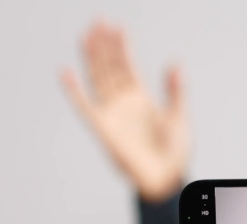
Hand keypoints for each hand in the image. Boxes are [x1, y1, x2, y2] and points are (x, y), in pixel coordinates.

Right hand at [61, 21, 189, 202]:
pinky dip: (74, 90)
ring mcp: (112, 113)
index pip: (128, 67)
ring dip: (92, 58)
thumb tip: (175, 63)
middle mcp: (124, 102)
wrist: (166, 178)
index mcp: (142, 98)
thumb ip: (176, 90)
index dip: (122, 48)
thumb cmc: (175, 151)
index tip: (118, 28)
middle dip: (105, 46)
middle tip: (100, 22)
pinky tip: (66, 72)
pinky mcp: (102, 127)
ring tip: (87, 35)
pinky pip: (84, 106)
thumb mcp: (179, 116)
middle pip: (110, 68)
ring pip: (98, 79)